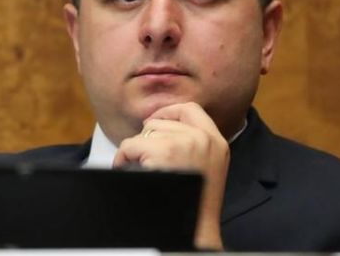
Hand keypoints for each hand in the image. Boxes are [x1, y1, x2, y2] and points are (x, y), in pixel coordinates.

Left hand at [113, 102, 229, 249]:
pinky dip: (123, 156)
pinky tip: (125, 167)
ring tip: (139, 166)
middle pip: (163, 120)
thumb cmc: (195, 205)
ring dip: (137, 147)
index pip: (191, 109)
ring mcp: (184, 144)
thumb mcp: (208, 167)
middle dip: (148, 136)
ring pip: (146, 131)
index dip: (169, 112)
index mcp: (217, 142)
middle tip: (143, 155)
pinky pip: (131, 144)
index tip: (155, 121)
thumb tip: (164, 127)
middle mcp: (203, 139)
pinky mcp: (164, 153)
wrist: (196, 230)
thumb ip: (196, 145)